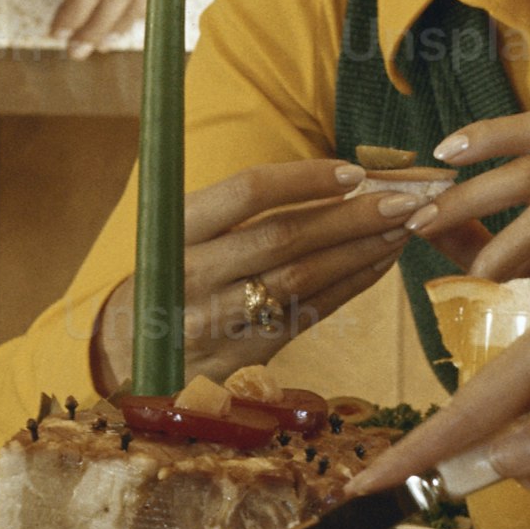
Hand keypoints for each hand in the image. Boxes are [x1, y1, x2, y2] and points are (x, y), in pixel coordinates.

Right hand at [91, 158, 403, 390]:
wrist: (124, 355)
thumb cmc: (168, 276)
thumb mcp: (177, 232)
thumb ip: (238, 210)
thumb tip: (337, 176)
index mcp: (176, 229)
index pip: (247, 191)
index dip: (305, 179)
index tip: (355, 170)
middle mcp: (192, 274)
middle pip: (285, 238)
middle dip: (352, 216)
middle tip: (405, 199)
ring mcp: (216, 321)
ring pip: (303, 281)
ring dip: (360, 251)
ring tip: (404, 227)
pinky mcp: (240, 358)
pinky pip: (307, 316)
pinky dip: (350, 287)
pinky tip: (380, 262)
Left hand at [397, 110, 529, 287]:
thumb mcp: (516, 264)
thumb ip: (471, 237)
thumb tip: (415, 212)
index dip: (489, 133)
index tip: (440, 153)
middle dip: (466, 198)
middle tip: (421, 223)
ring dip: (495, 252)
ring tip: (474, 286)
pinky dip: (528, 293)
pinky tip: (513, 316)